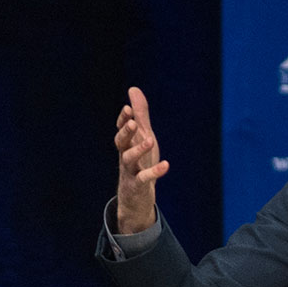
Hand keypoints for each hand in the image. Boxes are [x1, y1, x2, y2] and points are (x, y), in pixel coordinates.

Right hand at [114, 86, 168, 234]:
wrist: (135, 197)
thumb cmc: (139, 162)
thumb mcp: (142, 136)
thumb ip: (139, 115)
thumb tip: (133, 89)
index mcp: (126, 144)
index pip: (121, 130)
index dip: (123, 120)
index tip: (128, 108)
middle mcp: (125, 156)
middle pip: (121, 142)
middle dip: (126, 132)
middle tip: (132, 123)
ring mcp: (130, 171)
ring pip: (129, 159)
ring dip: (139, 150)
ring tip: (150, 140)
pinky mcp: (138, 186)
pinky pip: (144, 178)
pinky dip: (154, 172)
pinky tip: (166, 165)